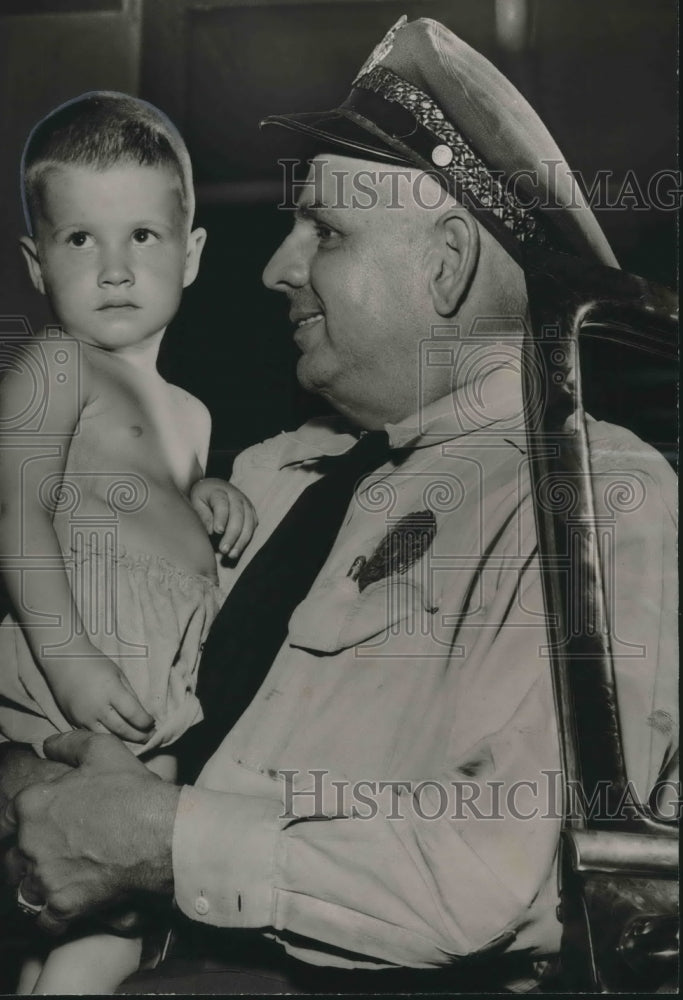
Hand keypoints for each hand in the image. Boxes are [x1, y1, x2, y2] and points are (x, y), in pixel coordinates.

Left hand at [4, 731, 178, 934]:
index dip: (25, 821)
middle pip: (13, 856)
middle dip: (29, 855)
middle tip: (55, 852)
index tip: (43, 824)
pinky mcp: (62, 904)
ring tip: (58, 880)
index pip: (9, 817)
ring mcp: (44, 877)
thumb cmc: (132, 791)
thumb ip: (68, 743)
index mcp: (33, 804)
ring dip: (36, 885)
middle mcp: (30, 842)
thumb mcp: (103, 750)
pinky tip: (66, 904)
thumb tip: (48, 745)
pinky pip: (43, 919)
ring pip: (23, 889)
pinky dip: (52, 915)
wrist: (160, 834)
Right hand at [47, 652, 154, 742]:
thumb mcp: (118, 674)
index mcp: (111, 691)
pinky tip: (117, 738)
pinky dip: (107, 738)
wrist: (63, 661)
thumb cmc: (94, 664)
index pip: (133, 714)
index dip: (145, 722)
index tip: (152, 723)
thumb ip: (130, 694)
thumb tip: (142, 714)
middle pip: (122, 729)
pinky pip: (93, 735)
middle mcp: (97, 707)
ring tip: (137, 741)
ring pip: (107, 737)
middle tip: (151, 738)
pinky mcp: (74, 721)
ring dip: (124, 741)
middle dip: (139, 736)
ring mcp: (84, 717)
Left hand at [191, 478, 257, 557]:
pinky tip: (238, 550)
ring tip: (232, 554)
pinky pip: (253, 526)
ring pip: (248, 523)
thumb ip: (203, 515)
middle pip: (238, 515)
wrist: (214, 487)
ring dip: (241, 540)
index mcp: (220, 491)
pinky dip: (247, 539)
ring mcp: (246, 504)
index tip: (218, 531)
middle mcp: (236, 496)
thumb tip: (212, 531)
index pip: (222, 504)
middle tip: (224, 549)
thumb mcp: (197, 502)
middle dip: (232, 534)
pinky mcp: (251, 512)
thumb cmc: (203, 497)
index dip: (221, 517)